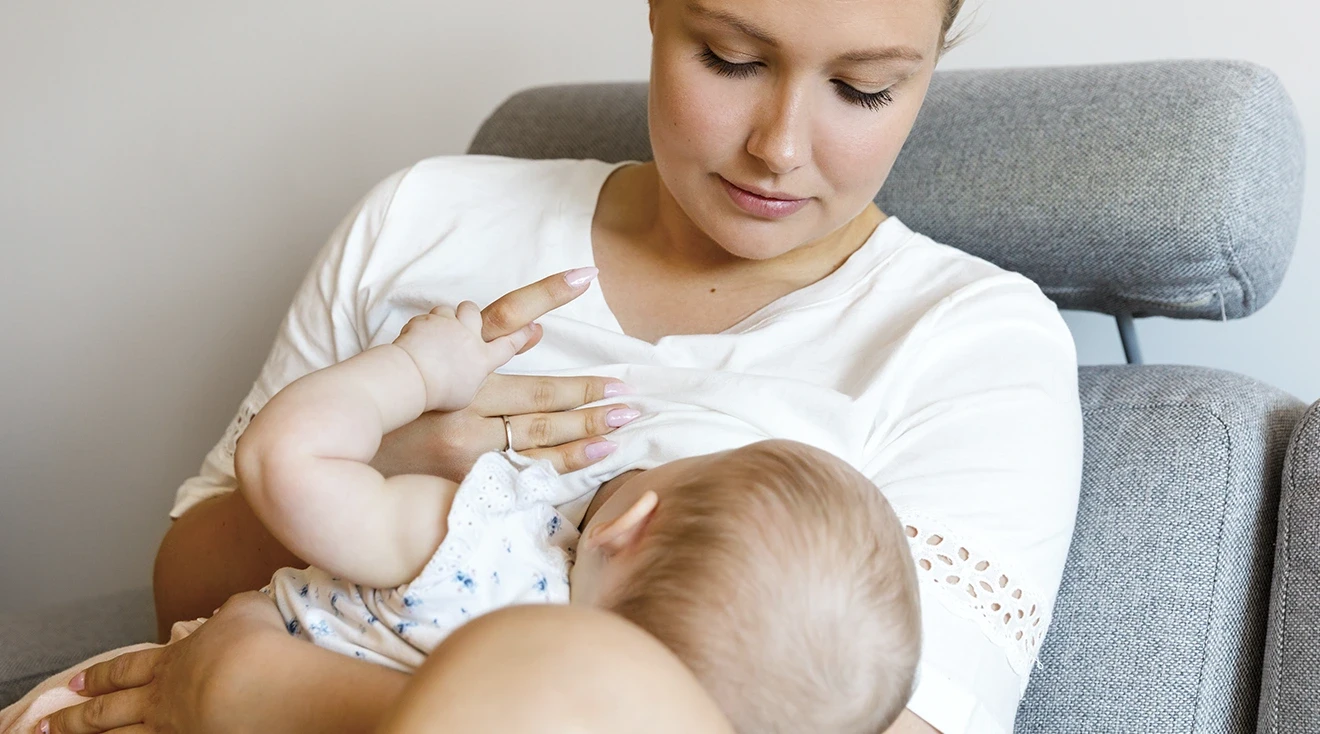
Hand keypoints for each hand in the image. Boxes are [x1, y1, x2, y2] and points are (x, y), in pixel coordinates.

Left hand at [43, 592, 285, 733]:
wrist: (263, 685)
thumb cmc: (255, 643)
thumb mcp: (245, 610)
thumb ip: (233, 612)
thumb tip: (231, 613)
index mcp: (172, 662)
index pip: (126, 670)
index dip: (100, 677)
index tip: (76, 684)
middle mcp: (163, 699)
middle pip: (108, 710)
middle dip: (74, 719)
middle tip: (47, 726)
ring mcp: (174, 729)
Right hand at [373, 268, 638, 480]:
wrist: (341, 467)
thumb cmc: (389, 415)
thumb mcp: (424, 364)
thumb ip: (479, 345)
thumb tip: (532, 330)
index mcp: (453, 363)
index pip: (507, 316)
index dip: (548, 295)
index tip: (586, 275)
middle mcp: (462, 401)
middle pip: (539, 392)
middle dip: (588, 391)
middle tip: (629, 391)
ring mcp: (465, 444)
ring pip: (540, 432)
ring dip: (588, 427)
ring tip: (624, 419)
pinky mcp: (466, 479)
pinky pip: (526, 470)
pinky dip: (564, 463)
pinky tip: (596, 455)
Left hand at [392, 300, 536, 412]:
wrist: (412, 378)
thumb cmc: (438, 393)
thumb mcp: (466, 397)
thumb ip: (474, 380)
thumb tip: (473, 375)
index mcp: (482, 359)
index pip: (509, 344)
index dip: (522, 335)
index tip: (532, 326)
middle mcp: (468, 337)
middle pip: (475, 313)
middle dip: (470, 315)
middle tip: (462, 326)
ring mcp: (446, 325)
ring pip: (448, 310)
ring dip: (444, 320)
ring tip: (435, 335)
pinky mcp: (425, 321)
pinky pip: (426, 317)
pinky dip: (423, 326)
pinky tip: (417, 340)